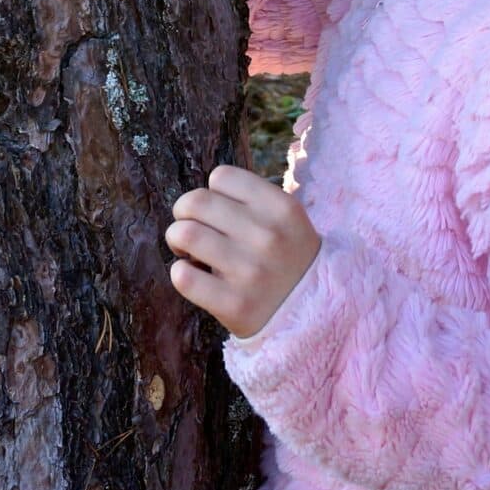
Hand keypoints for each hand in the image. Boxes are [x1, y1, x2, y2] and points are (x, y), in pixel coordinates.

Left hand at [167, 163, 322, 338]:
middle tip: (191, 228)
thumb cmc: (286, 258)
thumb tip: (196, 198)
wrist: (312, 313)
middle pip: (196, 201)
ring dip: (177, 240)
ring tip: (189, 252)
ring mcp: (250, 272)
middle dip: (184, 212)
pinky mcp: (234, 305)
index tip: (217, 212)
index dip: (213, 193)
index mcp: (282, 208)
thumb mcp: (286, 219)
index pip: (221, 176)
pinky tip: (194, 276)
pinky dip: (180, 272)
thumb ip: (249, 200)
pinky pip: (183, 276)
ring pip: (184, 234)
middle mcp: (268, 236)